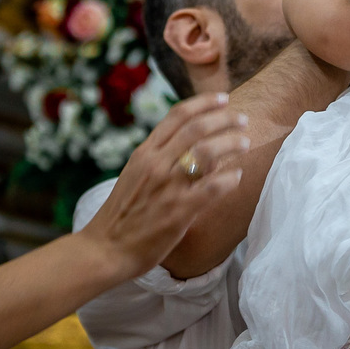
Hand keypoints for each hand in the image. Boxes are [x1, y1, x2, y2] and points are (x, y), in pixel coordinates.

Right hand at [80, 93, 248, 279]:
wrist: (105, 249)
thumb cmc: (122, 214)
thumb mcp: (134, 175)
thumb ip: (158, 158)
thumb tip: (189, 145)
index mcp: (144, 153)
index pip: (177, 116)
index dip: (204, 103)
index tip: (224, 99)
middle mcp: (156, 164)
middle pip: (197, 129)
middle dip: (225, 119)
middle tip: (243, 119)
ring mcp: (168, 187)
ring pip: (207, 152)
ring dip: (231, 143)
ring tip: (244, 143)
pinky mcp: (179, 211)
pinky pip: (212, 188)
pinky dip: (229, 179)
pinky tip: (237, 177)